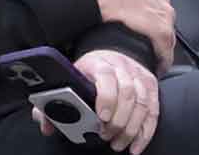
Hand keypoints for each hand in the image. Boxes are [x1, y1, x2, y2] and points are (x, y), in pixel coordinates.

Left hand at [29, 50, 159, 153]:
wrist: (111, 52)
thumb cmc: (88, 72)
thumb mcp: (71, 79)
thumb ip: (54, 101)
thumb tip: (45, 123)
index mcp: (98, 63)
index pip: (106, 75)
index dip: (106, 97)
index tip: (101, 117)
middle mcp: (122, 67)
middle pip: (127, 92)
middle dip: (118, 119)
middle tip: (106, 136)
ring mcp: (138, 76)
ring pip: (142, 103)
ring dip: (131, 128)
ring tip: (117, 143)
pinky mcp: (150, 86)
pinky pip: (153, 111)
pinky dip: (145, 131)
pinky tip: (135, 146)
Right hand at [80, 0, 175, 73]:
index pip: (163, 15)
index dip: (157, 26)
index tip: (152, 34)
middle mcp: (165, 7)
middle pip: (168, 30)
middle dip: (161, 40)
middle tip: (152, 52)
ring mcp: (165, 20)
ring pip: (169, 43)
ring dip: (162, 53)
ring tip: (154, 64)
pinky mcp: (162, 34)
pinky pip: (165, 54)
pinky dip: (161, 63)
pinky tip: (156, 70)